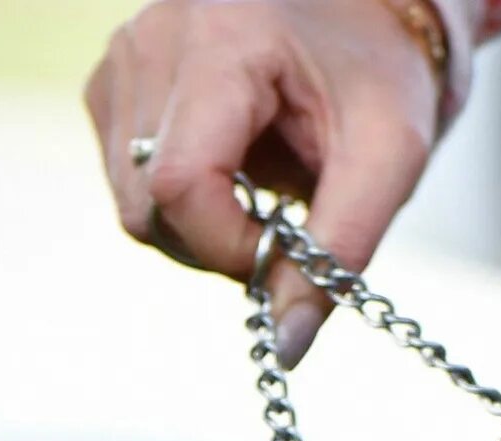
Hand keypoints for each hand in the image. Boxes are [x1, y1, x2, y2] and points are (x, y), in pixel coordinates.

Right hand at [84, 0, 443, 364]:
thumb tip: (285, 347)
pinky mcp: (112, 85)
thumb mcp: (388, 157)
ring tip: (259, 186)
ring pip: (132, 204)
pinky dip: (180, 202)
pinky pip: (127, 182)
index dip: (232, 246)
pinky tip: (228, 168)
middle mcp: (152, 41)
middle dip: (217, 244)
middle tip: (281, 219)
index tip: (288, 246)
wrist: (359, 9)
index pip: (181, 184)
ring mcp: (121, 59)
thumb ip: (342, 249)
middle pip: (148, 206)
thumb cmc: (378, 72)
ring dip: (200, 228)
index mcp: (219, 40)